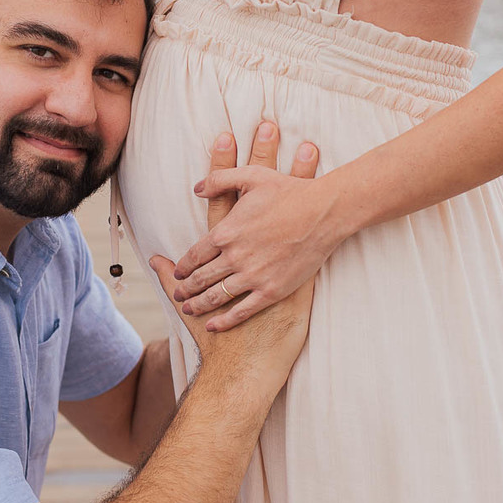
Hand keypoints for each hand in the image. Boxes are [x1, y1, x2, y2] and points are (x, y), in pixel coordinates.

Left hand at [171, 122, 345, 331]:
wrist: (324, 213)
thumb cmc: (289, 192)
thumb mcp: (251, 177)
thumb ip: (219, 180)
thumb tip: (197, 189)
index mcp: (226, 232)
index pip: (195, 254)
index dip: (183, 265)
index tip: (177, 272)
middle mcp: (235, 257)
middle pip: (202, 278)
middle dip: (186, 288)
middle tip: (179, 294)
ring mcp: (253, 276)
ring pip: (216, 297)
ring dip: (199, 305)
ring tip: (189, 309)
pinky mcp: (272, 291)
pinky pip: (241, 311)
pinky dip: (224, 321)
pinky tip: (213, 325)